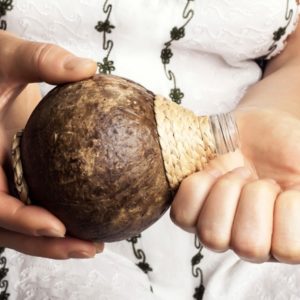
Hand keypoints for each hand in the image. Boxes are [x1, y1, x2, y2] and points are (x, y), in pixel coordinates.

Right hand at [0, 30, 103, 258]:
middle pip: (8, 226)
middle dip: (47, 243)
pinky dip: (61, 215)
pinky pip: (37, 201)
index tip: (58, 226)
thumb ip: (41, 60)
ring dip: (56, 240)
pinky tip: (92, 214)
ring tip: (96, 243)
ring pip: (22, 222)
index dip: (20, 219)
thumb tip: (89, 68)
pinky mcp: (17, 176)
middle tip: (89, 248)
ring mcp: (0, 179)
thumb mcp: (6, 56)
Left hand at [171, 106, 299, 263]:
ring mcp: (218, 228)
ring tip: (237, 173)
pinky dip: (198, 187)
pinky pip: (183, 216)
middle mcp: (252, 240)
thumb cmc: (289, 148)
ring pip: (212, 235)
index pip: (287, 249)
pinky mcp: (191, 212)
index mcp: (286, 237)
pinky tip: (212, 173)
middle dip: (255, 197)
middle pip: (246, 246)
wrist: (259, 127)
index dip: (287, 209)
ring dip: (227, 191)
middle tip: (258, 178)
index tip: (285, 186)